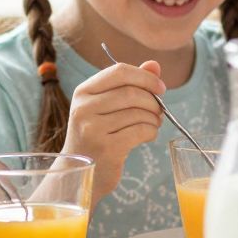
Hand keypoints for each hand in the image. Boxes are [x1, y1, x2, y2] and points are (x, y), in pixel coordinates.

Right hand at [65, 60, 165, 201]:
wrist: (77, 173)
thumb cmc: (97, 135)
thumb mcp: (107, 106)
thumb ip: (130, 84)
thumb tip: (154, 64)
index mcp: (83, 92)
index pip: (119, 71)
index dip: (146, 77)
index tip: (161, 88)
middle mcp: (84, 108)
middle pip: (132, 93)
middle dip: (153, 101)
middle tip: (159, 112)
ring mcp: (92, 129)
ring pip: (138, 113)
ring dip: (154, 119)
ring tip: (153, 124)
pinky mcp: (106, 148)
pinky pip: (141, 131)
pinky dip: (152, 132)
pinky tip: (148, 136)